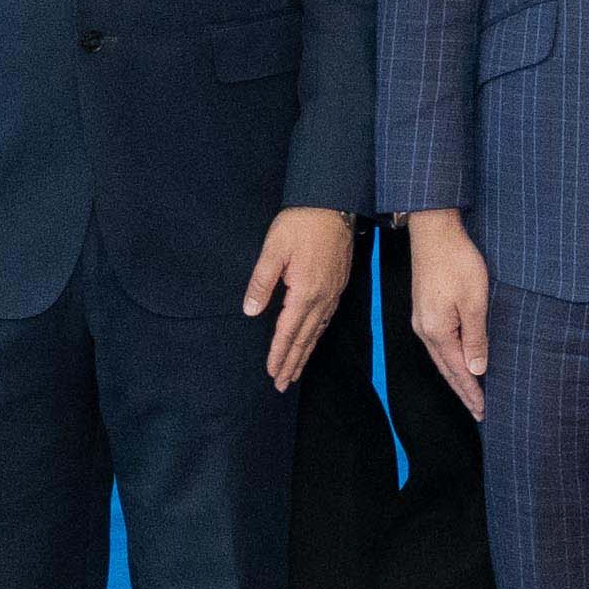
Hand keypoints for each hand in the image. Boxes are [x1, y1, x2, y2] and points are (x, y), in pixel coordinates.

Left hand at [244, 205, 358, 391]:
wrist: (333, 204)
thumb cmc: (300, 224)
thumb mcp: (273, 251)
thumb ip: (261, 283)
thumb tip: (251, 311)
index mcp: (305, 292)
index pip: (288, 332)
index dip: (279, 354)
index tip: (272, 373)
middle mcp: (322, 298)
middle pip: (305, 338)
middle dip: (292, 362)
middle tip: (282, 384)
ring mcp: (332, 293)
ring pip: (317, 331)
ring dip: (305, 353)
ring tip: (295, 371)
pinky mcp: (338, 285)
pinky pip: (326, 319)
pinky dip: (317, 335)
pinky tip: (312, 340)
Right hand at [404, 208, 493, 416]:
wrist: (434, 232)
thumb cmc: (457, 263)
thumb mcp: (474, 302)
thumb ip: (475, 338)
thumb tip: (477, 370)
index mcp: (437, 332)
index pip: (457, 371)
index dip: (471, 392)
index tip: (482, 411)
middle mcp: (424, 331)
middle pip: (445, 369)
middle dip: (462, 391)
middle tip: (477, 411)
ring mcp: (421, 320)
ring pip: (440, 358)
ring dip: (456, 376)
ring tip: (470, 393)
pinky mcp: (424, 310)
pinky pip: (438, 344)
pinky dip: (449, 359)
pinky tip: (457, 361)